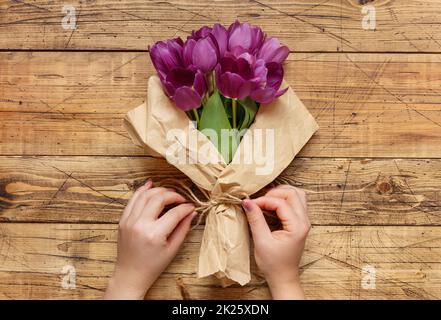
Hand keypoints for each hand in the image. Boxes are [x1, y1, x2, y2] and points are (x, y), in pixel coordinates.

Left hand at [104, 180, 195, 299]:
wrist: (130, 274)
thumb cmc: (153, 265)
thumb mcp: (172, 249)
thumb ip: (183, 228)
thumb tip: (192, 212)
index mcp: (154, 234)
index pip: (174, 213)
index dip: (185, 208)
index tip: (191, 207)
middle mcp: (140, 225)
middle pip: (159, 199)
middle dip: (173, 195)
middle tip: (181, 199)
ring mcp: (129, 221)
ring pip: (144, 195)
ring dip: (158, 190)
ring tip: (169, 192)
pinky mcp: (123, 220)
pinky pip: (132, 200)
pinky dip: (142, 190)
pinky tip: (151, 185)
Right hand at [242, 185, 309, 299]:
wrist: (283, 277)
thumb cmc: (273, 264)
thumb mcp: (261, 241)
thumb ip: (255, 220)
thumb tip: (247, 202)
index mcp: (297, 227)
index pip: (281, 203)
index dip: (263, 200)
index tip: (249, 204)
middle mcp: (304, 221)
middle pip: (293, 193)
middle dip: (273, 193)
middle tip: (258, 201)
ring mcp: (304, 221)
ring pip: (297, 195)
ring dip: (280, 193)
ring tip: (265, 201)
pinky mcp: (300, 222)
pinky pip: (296, 202)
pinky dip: (283, 199)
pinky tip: (271, 206)